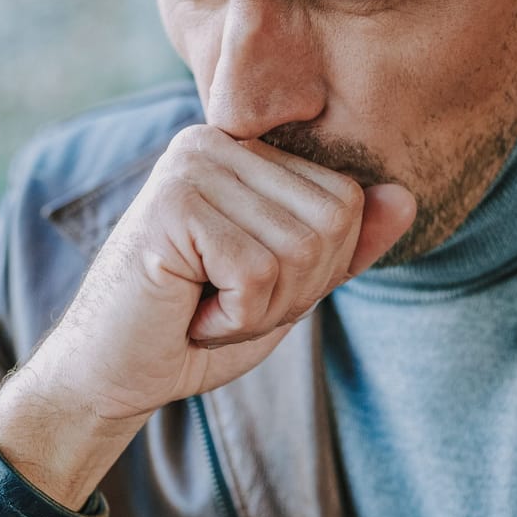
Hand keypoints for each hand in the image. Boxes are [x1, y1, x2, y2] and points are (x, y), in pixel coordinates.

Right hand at [0, 123, 414, 510]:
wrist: (109, 374)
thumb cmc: (195, 330)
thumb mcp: (288, 288)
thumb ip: (345, 245)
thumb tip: (406, 196)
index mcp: (244, 150)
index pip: (345, 200)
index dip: (315, 271)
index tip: (247, 288)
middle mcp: (216, 142)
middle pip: (331, 222)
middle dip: (293, 290)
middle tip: (224, 303)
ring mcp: (191, 166)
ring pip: (299, 250)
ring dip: (261, 307)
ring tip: (204, 306)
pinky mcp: (174, 205)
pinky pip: (258, 274)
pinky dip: (233, 317)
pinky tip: (187, 312)